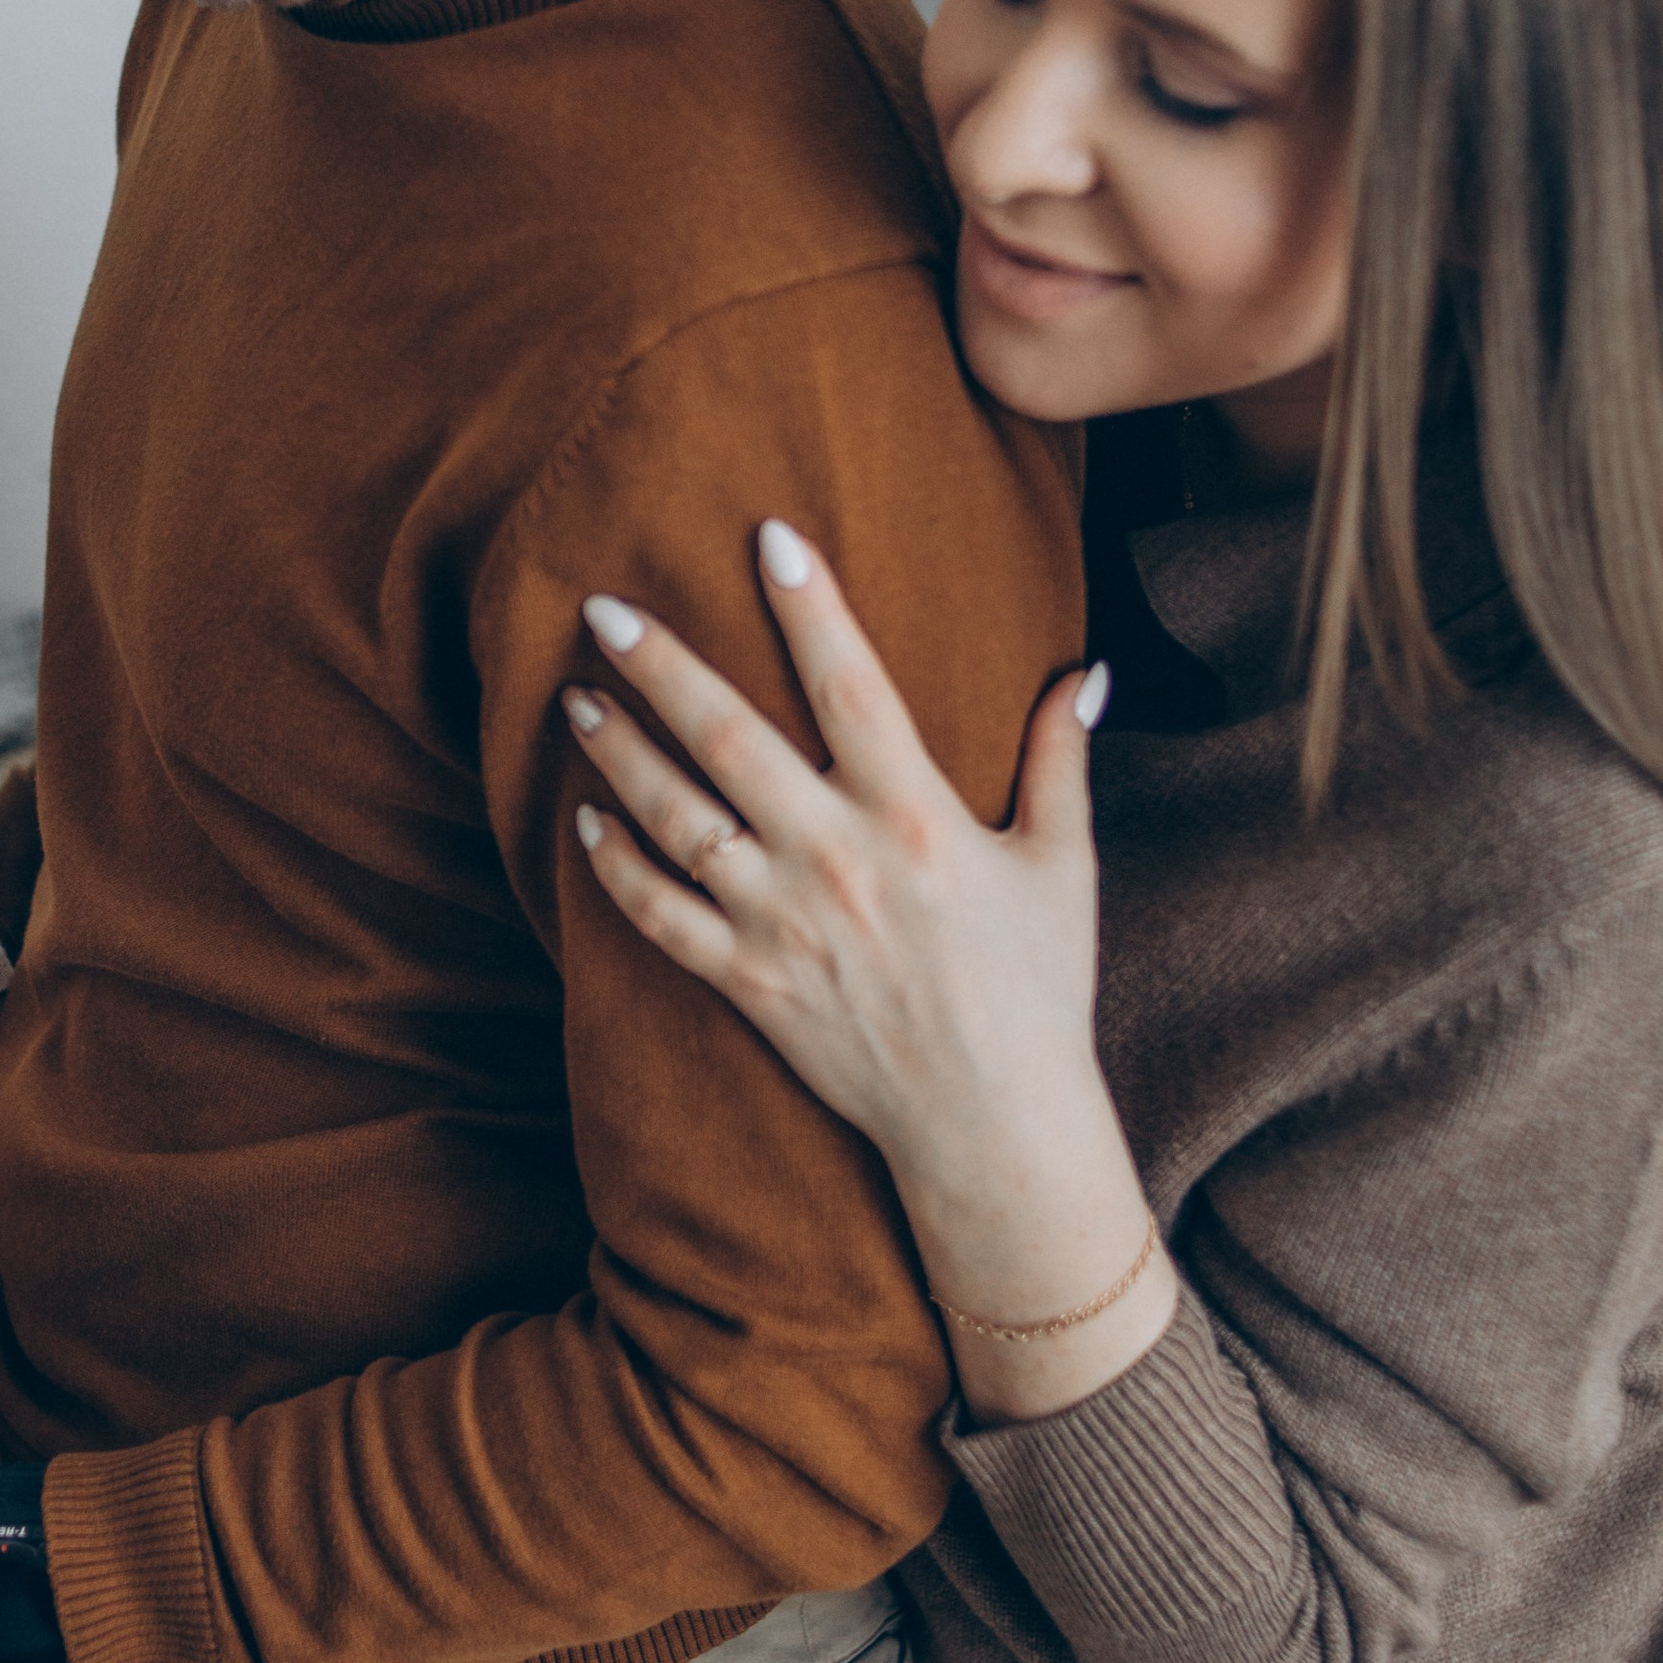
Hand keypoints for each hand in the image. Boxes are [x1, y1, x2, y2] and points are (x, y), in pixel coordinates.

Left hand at [564, 520, 1169, 1417]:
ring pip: (677, 821)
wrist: (993, 1126)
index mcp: (915, 816)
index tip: (767, 536)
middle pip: (729, 740)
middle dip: (661, 667)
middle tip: (602, 607)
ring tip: (577, 699)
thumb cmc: (1037, 991)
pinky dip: (619, 871)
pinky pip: (662, 919)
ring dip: (619, 756)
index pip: (852, 685)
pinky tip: (590, 825)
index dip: (811, 606)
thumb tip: (1085, 671)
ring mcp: (783, 924)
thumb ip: (1061, 761)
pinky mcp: (750, 982)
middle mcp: (837, 861)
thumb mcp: (1063, 867)